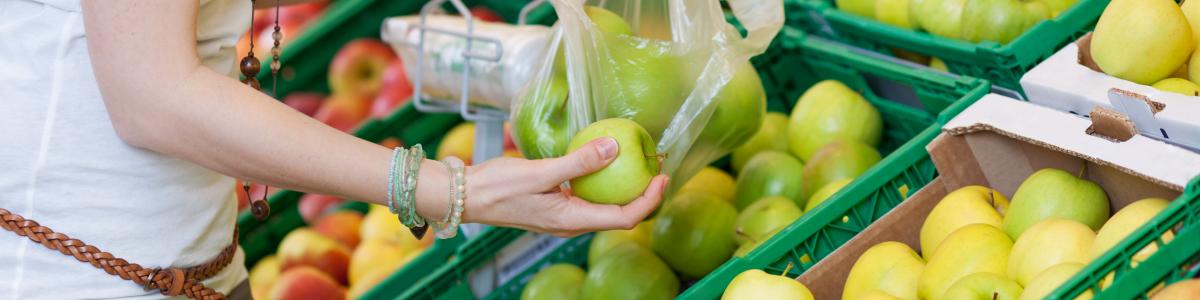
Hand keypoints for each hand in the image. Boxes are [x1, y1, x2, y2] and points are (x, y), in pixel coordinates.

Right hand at [462, 138, 667, 236]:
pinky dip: (603, 182)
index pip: (625, 218)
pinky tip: (603, 161)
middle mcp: (572, 223)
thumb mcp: (540, 172)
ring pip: (605, 206)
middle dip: (644, 194)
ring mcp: (563, 216)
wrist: (466, 195)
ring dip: (625, 188)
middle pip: (620, 215)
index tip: (663, 177)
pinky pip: (588, 197)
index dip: (649, 200)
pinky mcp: (555, 206)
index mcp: (573, 220)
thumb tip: (614, 148)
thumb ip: (578, 162)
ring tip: (638, 163)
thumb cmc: (499, 187)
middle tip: (657, 167)